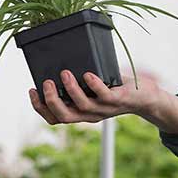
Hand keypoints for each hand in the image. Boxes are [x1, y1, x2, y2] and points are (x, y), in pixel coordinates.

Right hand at [28, 69, 163, 124]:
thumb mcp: (94, 87)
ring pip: (82, 106)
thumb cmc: (117, 88)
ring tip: (64, 73)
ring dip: (70, 89)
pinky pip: (104, 95)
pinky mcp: (118, 100)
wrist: (145, 97)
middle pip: (64, 116)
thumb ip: (78, 81)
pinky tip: (88, 74)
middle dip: (50, 101)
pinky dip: (94, 85)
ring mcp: (104, 109)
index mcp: (81, 113)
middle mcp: (91, 114)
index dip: (40, 108)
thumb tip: (60, 59)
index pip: (55, 118)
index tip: (32, 91)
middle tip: (46, 83)